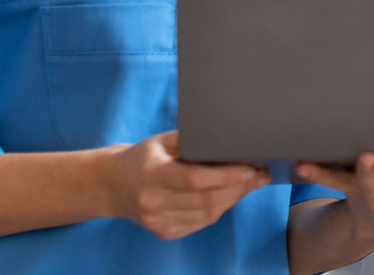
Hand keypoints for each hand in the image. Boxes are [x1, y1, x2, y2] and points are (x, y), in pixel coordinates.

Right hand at [104, 130, 270, 239]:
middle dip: (239, 187)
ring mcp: (158, 221)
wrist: (113, 185)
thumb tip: (231, 141)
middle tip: (261, 174)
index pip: (195, 179)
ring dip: (235, 198)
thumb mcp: (163, 140)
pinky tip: (232, 194)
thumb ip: (192, 141)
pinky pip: (201, 223)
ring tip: (253, 182)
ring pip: (208, 215)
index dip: (226, 175)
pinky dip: (221, 208)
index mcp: (152, 173)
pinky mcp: (164, 232)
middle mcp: (153, 202)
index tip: (251, 167)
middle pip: (206, 200)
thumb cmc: (144, 156)